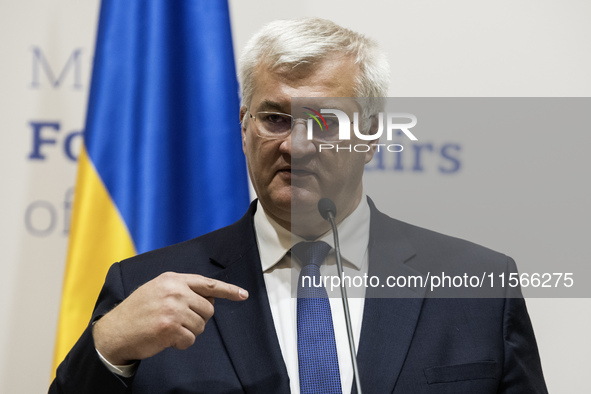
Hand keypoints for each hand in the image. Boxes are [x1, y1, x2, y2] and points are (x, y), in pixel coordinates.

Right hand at [92, 272, 247, 364]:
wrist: (114, 331)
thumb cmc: (138, 312)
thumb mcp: (158, 289)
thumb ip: (182, 289)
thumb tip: (209, 299)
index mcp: (173, 279)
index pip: (207, 284)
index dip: (228, 290)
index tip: (243, 295)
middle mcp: (175, 291)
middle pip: (208, 310)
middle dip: (198, 319)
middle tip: (179, 322)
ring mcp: (173, 309)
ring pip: (201, 326)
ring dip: (188, 332)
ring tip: (169, 329)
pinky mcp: (170, 328)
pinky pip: (190, 340)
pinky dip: (181, 343)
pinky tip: (166, 339)